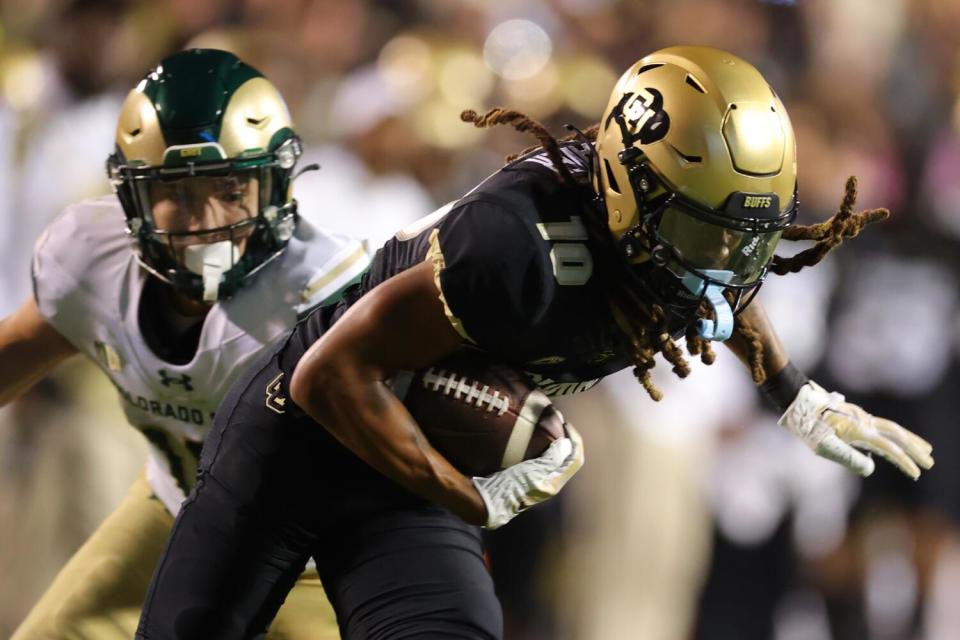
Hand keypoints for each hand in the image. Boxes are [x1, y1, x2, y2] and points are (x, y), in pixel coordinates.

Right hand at [472, 423, 583, 528]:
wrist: (484, 501)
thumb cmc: (508, 488)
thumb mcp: (531, 472)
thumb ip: (550, 459)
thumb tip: (566, 443)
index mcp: (554, 483)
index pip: (575, 459)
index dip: (575, 440)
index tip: (564, 423)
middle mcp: (547, 483)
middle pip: (564, 457)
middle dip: (563, 438)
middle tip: (554, 421)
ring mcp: (535, 481)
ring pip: (551, 457)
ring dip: (550, 441)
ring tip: (542, 425)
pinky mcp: (522, 478)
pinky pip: (536, 458)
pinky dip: (536, 446)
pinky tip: (525, 437)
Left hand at [779, 381, 933, 478]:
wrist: (797, 401)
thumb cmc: (808, 426)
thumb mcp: (824, 447)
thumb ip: (849, 459)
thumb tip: (871, 468)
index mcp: (859, 431)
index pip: (888, 448)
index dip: (904, 462)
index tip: (917, 474)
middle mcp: (864, 421)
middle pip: (897, 434)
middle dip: (915, 449)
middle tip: (930, 461)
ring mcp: (860, 416)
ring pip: (891, 427)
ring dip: (908, 439)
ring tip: (923, 449)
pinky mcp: (855, 415)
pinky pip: (880, 425)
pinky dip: (894, 434)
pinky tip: (898, 441)